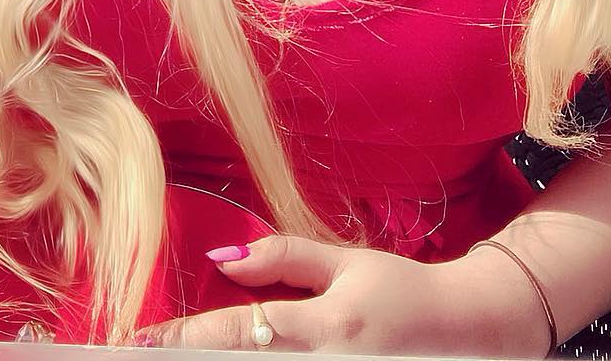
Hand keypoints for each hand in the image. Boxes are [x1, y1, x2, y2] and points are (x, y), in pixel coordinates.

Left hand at [132, 234, 540, 356]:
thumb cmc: (404, 292)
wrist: (471, 333)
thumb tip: (224, 259)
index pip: (239, 334)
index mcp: (326, 325)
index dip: (185, 338)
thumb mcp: (347, 263)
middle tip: (140, 354)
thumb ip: (285, 259)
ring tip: (171, 359)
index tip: (140, 340)